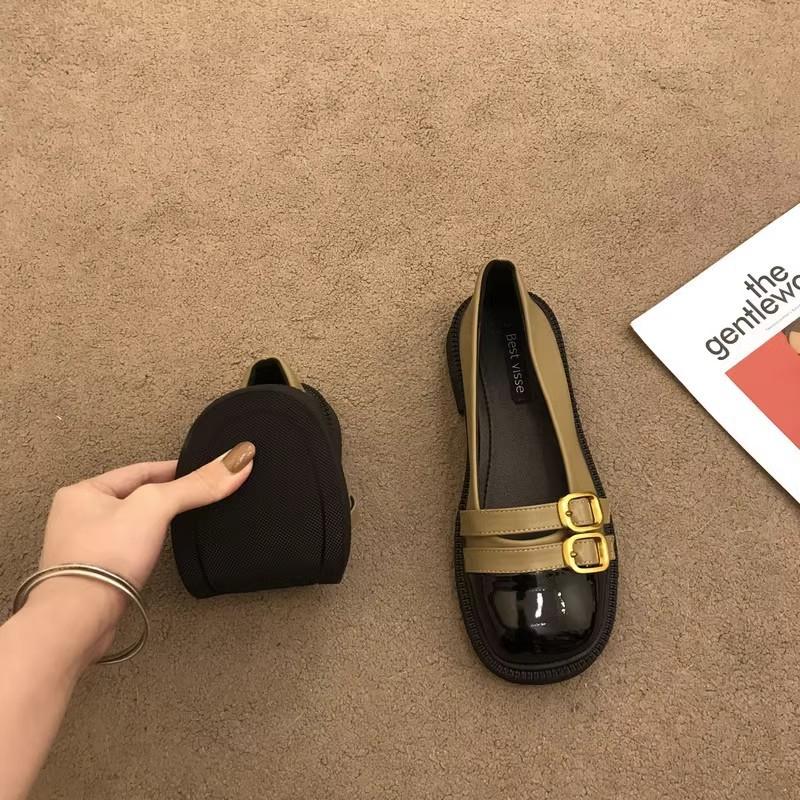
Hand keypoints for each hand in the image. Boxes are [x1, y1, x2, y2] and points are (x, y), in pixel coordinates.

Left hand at [23, 442, 255, 665]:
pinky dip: (146, 547)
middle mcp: (77, 517)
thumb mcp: (156, 506)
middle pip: (135, 496)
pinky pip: (127, 550)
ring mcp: (84, 548)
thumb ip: (196, 484)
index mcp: (83, 491)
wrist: (79, 619)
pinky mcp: (95, 576)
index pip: (140, 470)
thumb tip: (239, 459)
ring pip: (131, 524)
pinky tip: (159, 552)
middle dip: (164, 496)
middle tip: (196, 495)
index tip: (203, 471)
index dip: (174, 469)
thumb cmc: (104, 557)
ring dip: (154, 523)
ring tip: (181, 522)